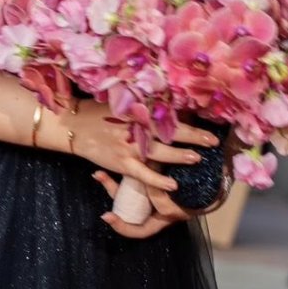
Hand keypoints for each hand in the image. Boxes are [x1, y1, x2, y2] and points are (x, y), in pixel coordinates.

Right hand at [66, 106, 217, 235]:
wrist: (75, 126)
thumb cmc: (101, 114)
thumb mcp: (124, 103)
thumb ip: (145, 107)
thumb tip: (172, 105)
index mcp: (138, 111)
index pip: (169, 114)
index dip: (189, 118)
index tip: (208, 120)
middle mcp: (135, 127)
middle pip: (169, 131)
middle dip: (192, 135)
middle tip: (212, 140)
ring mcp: (129, 146)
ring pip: (159, 151)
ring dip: (179, 155)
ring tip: (197, 158)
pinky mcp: (121, 163)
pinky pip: (143, 174)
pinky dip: (158, 179)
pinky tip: (173, 184)